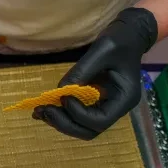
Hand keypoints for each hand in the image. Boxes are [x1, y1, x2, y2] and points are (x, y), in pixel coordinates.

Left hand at [34, 7, 157, 139]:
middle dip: (64, 123)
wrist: (128, 36)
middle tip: (44, 110)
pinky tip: (42, 109)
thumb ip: (81, 71)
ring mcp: (105, 108)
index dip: (78, 114)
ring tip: (39, 110)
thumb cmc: (120, 40)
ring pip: (80, 128)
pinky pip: (76, 117)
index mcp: (125, 99)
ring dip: (58, 122)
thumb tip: (60, 90)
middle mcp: (116, 109)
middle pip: (88, 131)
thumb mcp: (102, 50)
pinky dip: (59, 115)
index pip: (100, 121)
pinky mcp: (94, 104)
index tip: (63, 97)